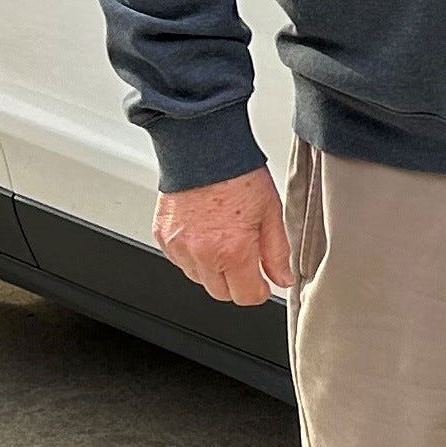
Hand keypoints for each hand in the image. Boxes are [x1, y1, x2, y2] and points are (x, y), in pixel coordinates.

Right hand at [154, 166, 292, 304]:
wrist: (203, 149)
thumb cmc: (237, 174)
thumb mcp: (270, 212)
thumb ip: (277, 252)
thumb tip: (282, 278)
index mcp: (233, 251)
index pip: (246, 297)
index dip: (258, 291)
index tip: (263, 281)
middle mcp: (202, 254)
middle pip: (221, 293)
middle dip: (237, 281)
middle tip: (246, 255)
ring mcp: (179, 248)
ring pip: (200, 279)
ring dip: (214, 269)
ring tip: (224, 238)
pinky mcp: (163, 238)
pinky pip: (181, 261)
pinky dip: (193, 255)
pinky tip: (205, 233)